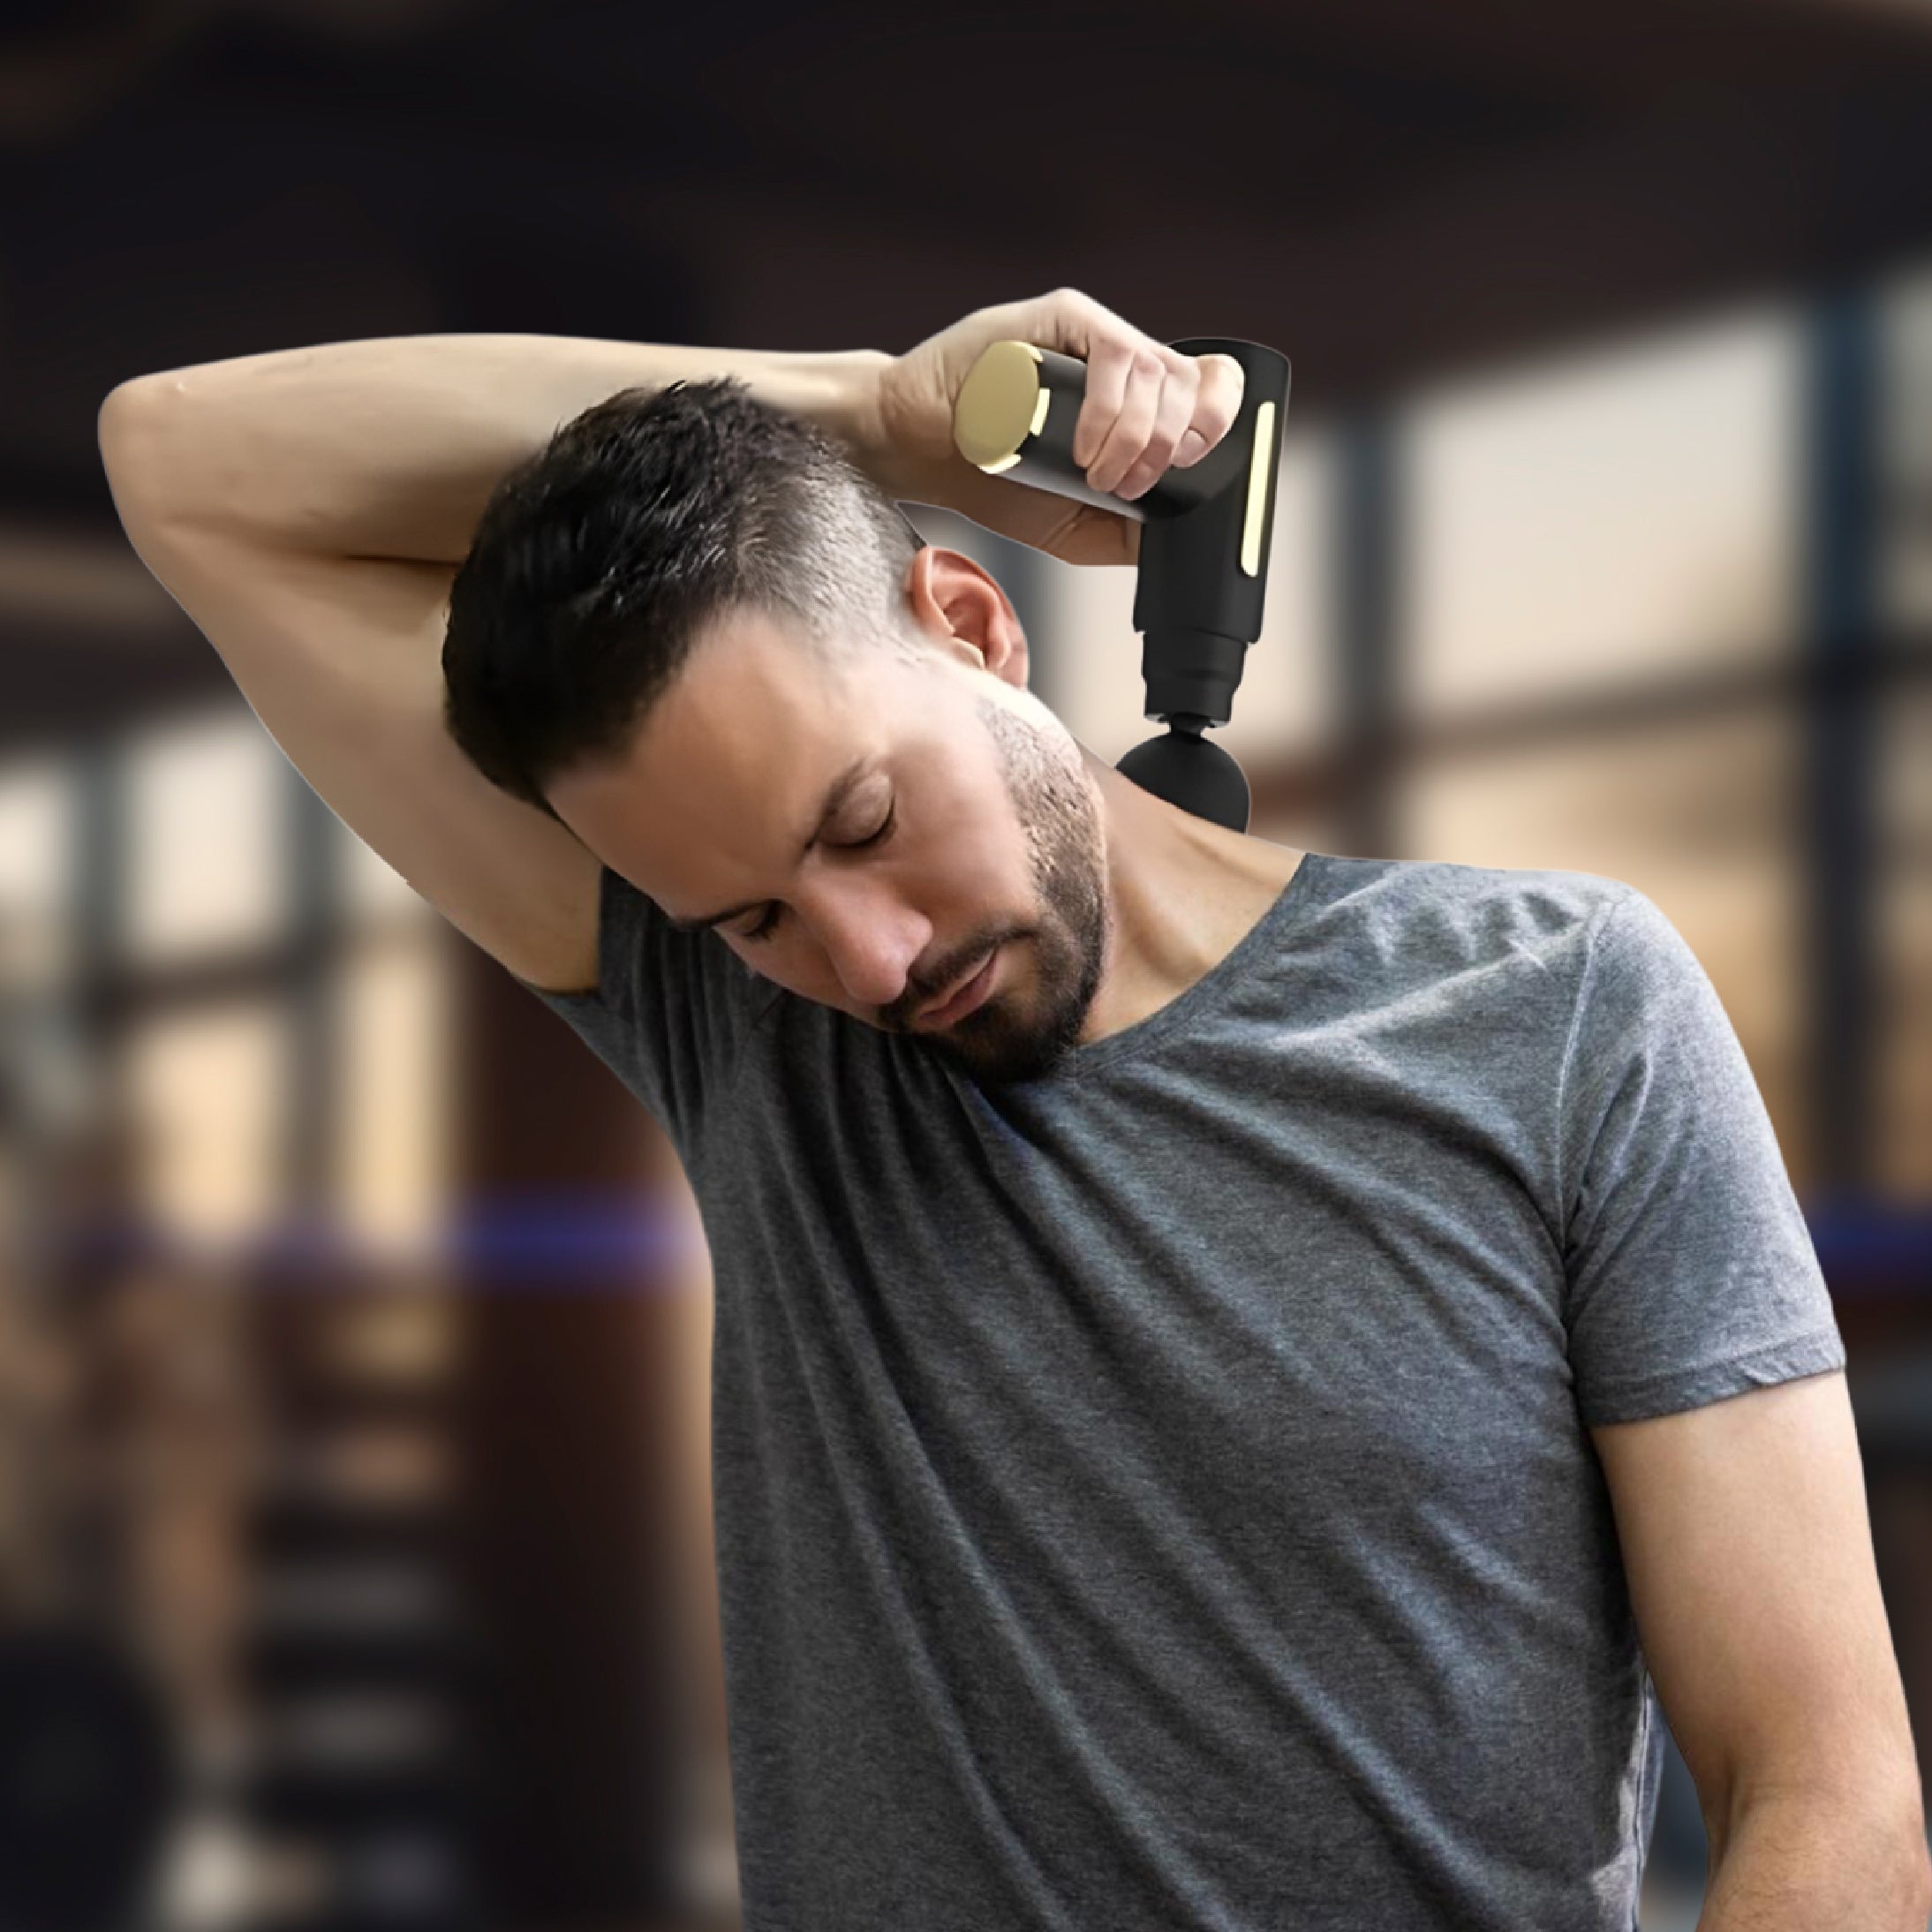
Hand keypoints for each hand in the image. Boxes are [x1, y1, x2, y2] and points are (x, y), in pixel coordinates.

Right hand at [866, 287, 1245, 567]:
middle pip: (1194, 383)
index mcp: (1135, 398)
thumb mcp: (1076, 526)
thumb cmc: (992, 480)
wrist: (920, 451)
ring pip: (1160, 373)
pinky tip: (1084, 451)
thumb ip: (1130, 532)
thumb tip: (1185, 535)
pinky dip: (1112, 413)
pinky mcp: (1062, 319)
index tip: (1186, 474)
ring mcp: (1094, 335)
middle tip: (1126, 487)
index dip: (1215, 427)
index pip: (1209, 389)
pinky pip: (1117, 354)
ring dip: (1140, 440)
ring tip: (1097, 477)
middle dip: (1174, 448)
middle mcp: (1121, 360)